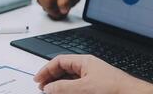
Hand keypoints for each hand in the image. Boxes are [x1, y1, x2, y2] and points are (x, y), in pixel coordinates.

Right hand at [34, 54, 152, 93]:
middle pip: (63, 69)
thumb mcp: (83, 88)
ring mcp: (92, 77)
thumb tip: (48, 87)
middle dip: (51, 78)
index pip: (59, 61)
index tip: (38, 80)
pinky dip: (68, 89)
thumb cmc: (114, 88)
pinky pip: (77, 85)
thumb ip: (63, 87)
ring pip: (69, 78)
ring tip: (51, 92)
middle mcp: (87, 67)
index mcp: (84, 61)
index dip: (46, 69)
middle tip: (42, 87)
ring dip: (59, 85)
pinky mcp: (96, 86)